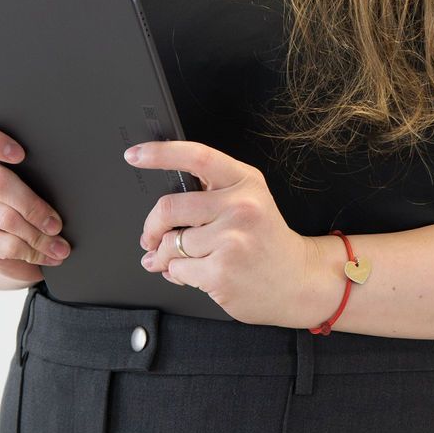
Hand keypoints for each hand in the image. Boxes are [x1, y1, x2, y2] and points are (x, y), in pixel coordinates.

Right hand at [0, 118, 70, 284]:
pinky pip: (4, 244)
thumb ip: (43, 159)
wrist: (1, 226)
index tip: (21, 154)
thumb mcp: (35, 168)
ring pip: (6, 218)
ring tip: (62, 246)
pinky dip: (32, 252)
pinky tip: (49, 255)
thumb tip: (83, 165)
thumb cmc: (28, 186)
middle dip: (33, 205)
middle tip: (58, 223)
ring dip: (39, 236)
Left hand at [127, 140, 320, 327]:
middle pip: (170, 207)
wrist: (298, 279)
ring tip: (179, 260)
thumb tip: (159, 213)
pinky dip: (176, 274)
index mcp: (244, 181)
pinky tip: (194, 273)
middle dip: (151, 226)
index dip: (161, 153)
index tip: (135, 154)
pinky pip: (177, 269)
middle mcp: (240, 206)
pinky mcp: (221, 272)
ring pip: (170, 243)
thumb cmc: (266, 239)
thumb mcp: (248, 201)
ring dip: (164, 256)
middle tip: (150, 235)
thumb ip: (209, 195)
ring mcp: (231, 240)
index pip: (196, 156)